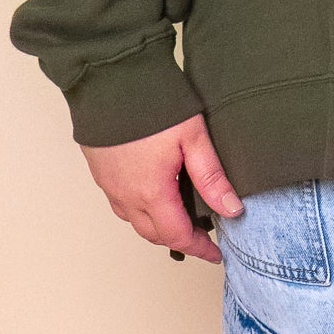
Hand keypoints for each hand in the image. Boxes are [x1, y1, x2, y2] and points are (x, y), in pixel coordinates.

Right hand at [80, 113, 243, 263]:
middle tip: (203, 237)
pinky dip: (140, 210)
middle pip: (154, 234)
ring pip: (135, 221)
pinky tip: (154, 196)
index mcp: (151, 192)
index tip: (216, 254)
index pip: (177, 235)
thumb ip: (212, 176)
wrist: (110, 79)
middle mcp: (125, 195)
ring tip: (182, 218)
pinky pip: (120, 204)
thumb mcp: (193, 137)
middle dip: (179, 240)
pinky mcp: (100, 172)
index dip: (199, 248)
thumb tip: (232, 209)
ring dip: (158, 226)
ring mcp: (109, 185)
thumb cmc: (152, 103)